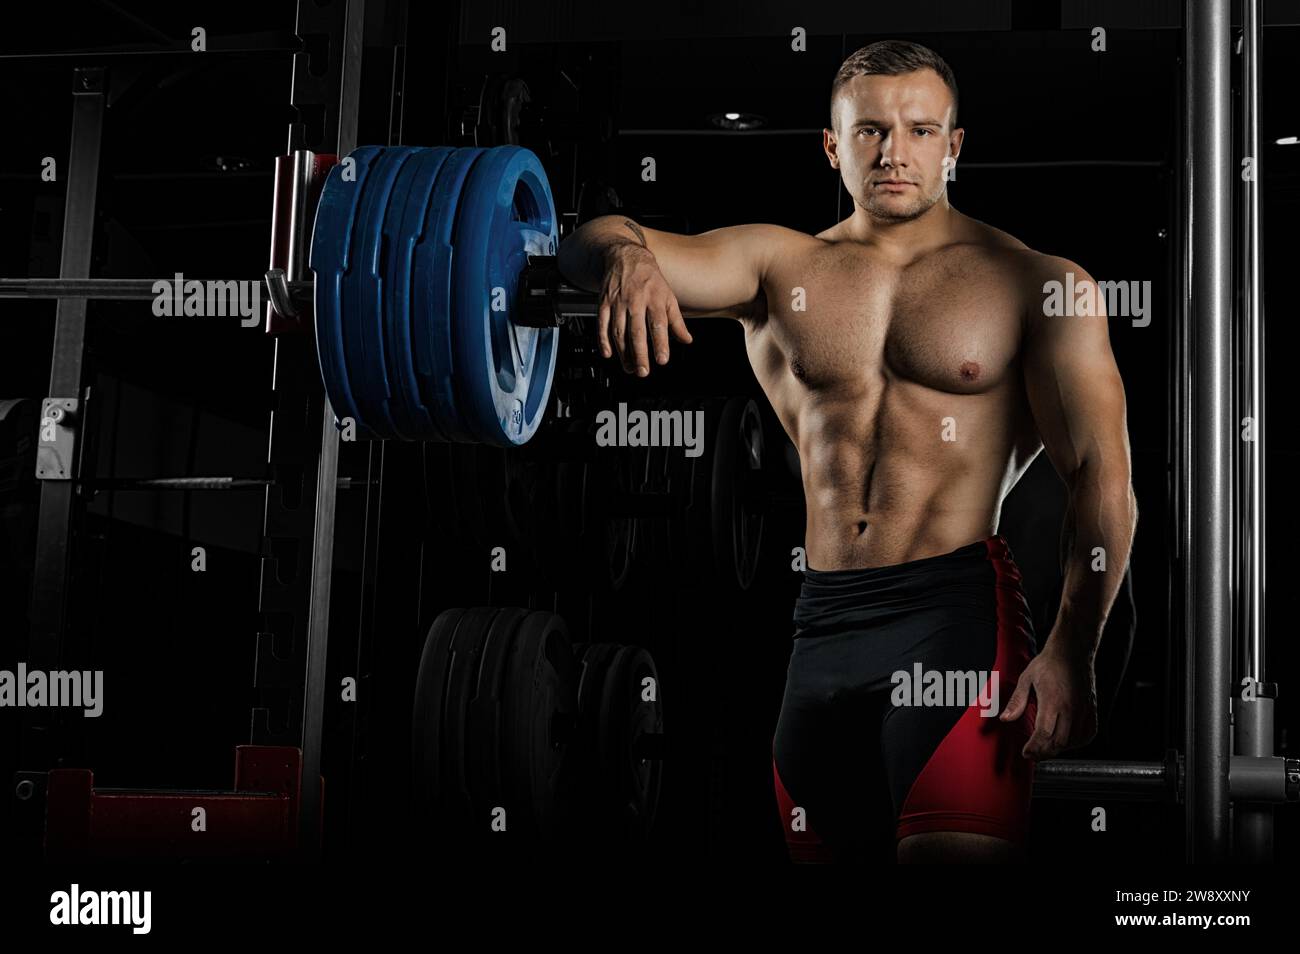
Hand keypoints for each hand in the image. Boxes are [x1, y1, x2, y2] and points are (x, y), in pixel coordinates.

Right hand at [597, 244, 692, 375]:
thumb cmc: (650, 279)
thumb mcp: (668, 296)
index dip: (660, 343)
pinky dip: (603, 340)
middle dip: (640, 353)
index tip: (662, 360)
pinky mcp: (604, 303)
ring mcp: (618, 302)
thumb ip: (677, 321)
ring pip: (619, 331)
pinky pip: (602, 324)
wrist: (626, 257)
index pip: (658, 324)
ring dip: (623, 352)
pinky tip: (608, 353)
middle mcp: (636, 300)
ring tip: (629, 368)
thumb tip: (687, 340)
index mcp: (655, 298)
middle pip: (637, 331)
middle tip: (643, 371)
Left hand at [999, 638, 1098, 759]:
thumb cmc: (1048, 663)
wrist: (1073, 651)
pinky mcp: (1091, 710)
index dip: (1034, 748)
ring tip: (1045, 749)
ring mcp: (1083, 710)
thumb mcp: (1026, 678)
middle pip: (1059, 742)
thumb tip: (1005, 719)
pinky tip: (1065, 741)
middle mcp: (1070, 708)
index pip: (1044, 733)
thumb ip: (1017, 701)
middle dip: (1044, 752)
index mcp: (1052, 701)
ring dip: (1059, 749)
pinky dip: (1076, 742)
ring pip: (1073, 741)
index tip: (1026, 753)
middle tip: (1033, 755)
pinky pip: (1087, 734)